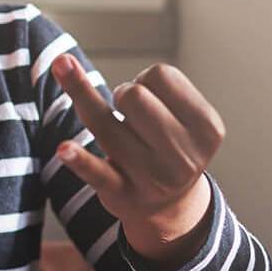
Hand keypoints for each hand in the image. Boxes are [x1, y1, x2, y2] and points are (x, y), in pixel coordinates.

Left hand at [51, 59, 220, 264]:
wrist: (169, 206)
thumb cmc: (167, 143)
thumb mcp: (185, 116)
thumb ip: (146, 86)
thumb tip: (65, 65)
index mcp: (207, 129)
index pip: (162, 75)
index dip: (147, 80)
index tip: (152, 101)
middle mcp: (183, 157)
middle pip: (133, 95)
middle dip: (124, 95)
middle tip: (131, 117)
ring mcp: (151, 178)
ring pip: (103, 122)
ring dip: (91, 104)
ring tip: (112, 124)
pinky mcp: (120, 194)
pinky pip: (95, 172)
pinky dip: (79, 159)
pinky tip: (64, 149)